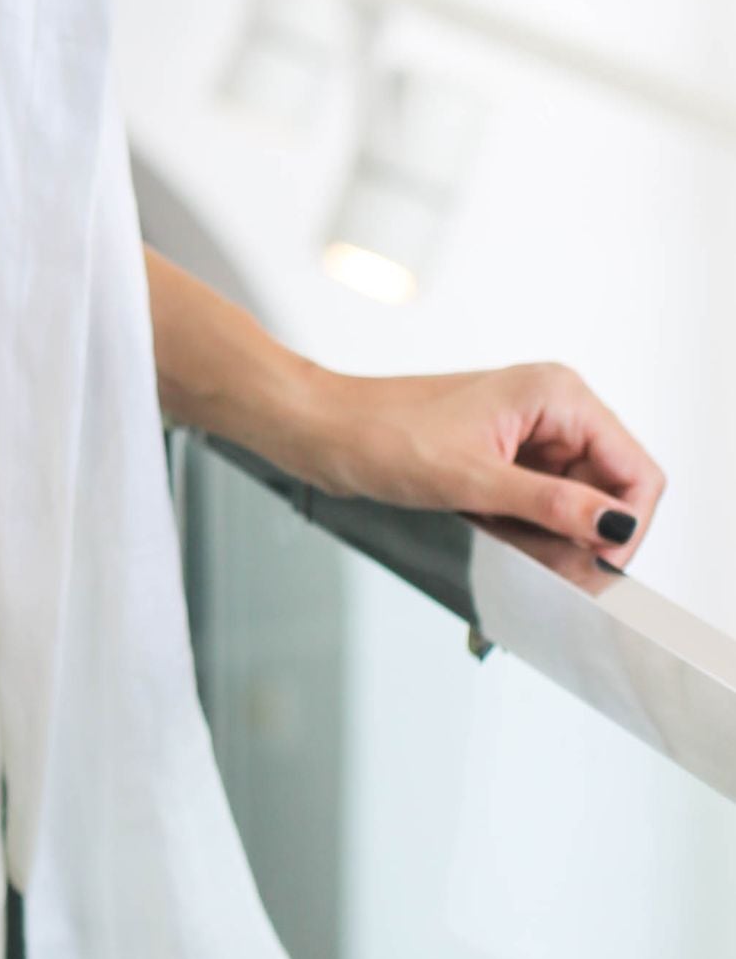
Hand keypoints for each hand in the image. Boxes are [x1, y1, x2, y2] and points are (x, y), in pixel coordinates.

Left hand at [296, 360, 664, 562]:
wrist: (323, 430)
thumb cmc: (381, 436)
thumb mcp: (472, 480)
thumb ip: (550, 504)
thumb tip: (614, 525)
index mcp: (557, 394)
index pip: (635, 470)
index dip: (625, 524)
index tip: (595, 563)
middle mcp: (552, 407)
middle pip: (610, 490)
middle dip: (584, 534)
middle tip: (546, 564)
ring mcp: (529, 432)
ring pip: (576, 502)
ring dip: (553, 534)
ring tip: (507, 543)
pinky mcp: (505, 454)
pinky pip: (542, 503)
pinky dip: (529, 529)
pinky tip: (496, 533)